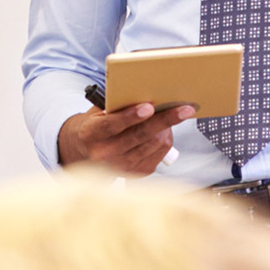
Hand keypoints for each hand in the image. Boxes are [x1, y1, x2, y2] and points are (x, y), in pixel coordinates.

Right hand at [56, 102, 193, 174]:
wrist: (85, 153)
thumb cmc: (96, 126)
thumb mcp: (98, 113)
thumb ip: (116, 107)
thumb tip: (147, 95)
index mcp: (91, 134)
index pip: (111, 125)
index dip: (130, 116)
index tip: (149, 107)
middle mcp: (105, 153)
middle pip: (139, 136)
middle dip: (164, 120)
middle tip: (184, 110)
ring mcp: (121, 166)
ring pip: (153, 144)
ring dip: (167, 127)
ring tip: (173, 115)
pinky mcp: (135, 173)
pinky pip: (159, 153)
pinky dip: (165, 138)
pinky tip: (164, 130)